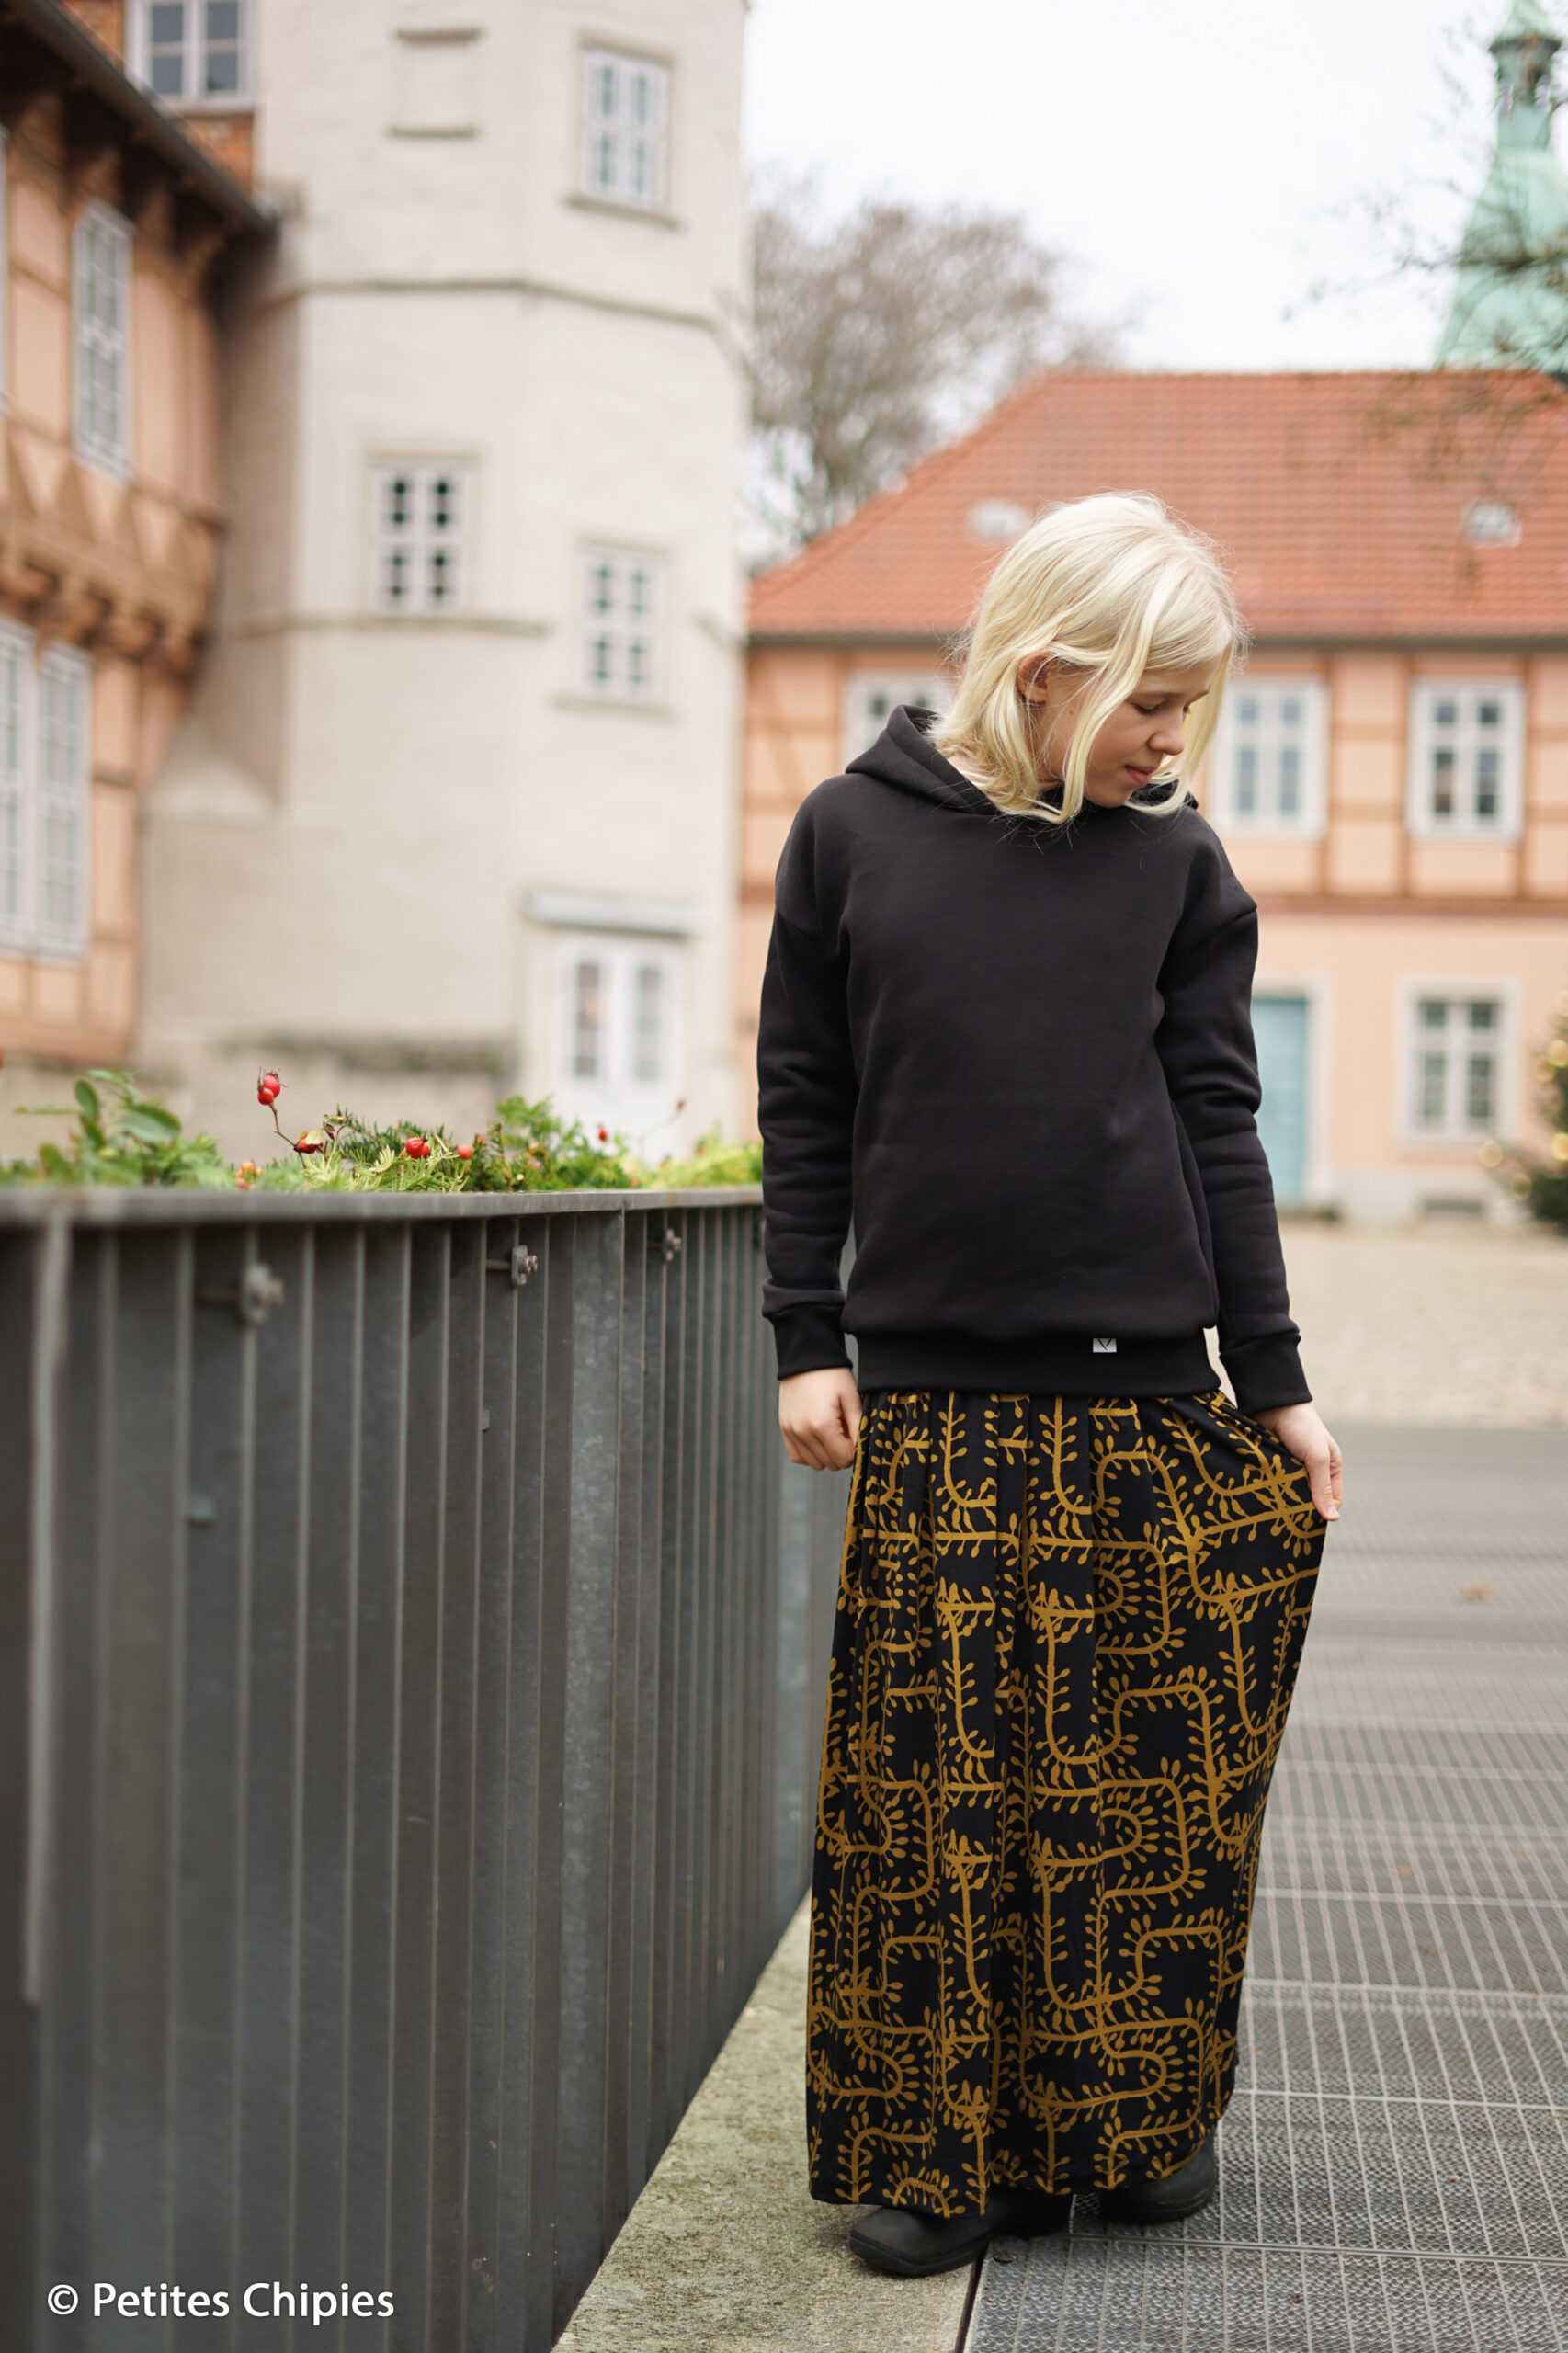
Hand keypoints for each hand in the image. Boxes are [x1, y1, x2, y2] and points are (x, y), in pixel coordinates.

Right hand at [780, 1366, 861, 1470]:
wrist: (806, 1357)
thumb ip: (859, 1428)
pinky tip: (818, 1439)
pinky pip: (797, 1456)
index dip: (855, 1451)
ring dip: (826, 1454)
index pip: (844, 1459)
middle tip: (845, 1431)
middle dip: (842, 1453)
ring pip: (814, 1464)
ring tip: (831, 1432)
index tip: (855, 1434)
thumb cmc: (833, 1376)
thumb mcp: (852, 1398)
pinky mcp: (784, 1429)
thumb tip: (863, 1452)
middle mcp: (803, 1432)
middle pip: (830, 1464)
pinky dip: (809, 1454)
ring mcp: (791, 1432)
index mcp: (822, 1425)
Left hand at [1252, 1401, 1341, 1521]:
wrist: (1273, 1404)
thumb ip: (1322, 1487)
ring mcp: (1292, 1468)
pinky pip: (1274, 1484)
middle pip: (1309, 1499)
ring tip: (1275, 1513)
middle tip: (1288, 1523)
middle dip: (1300, 1508)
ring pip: (1290, 1493)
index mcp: (1330, 1468)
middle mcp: (1312, 1470)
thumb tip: (1332, 1519)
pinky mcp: (1274, 1465)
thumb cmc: (1303, 1428)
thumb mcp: (1317, 1458)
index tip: (1307, 1525)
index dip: (1322, 1512)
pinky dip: (1271, 1490)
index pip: (1331, 1500)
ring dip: (1284, 1500)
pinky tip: (1264, 1500)